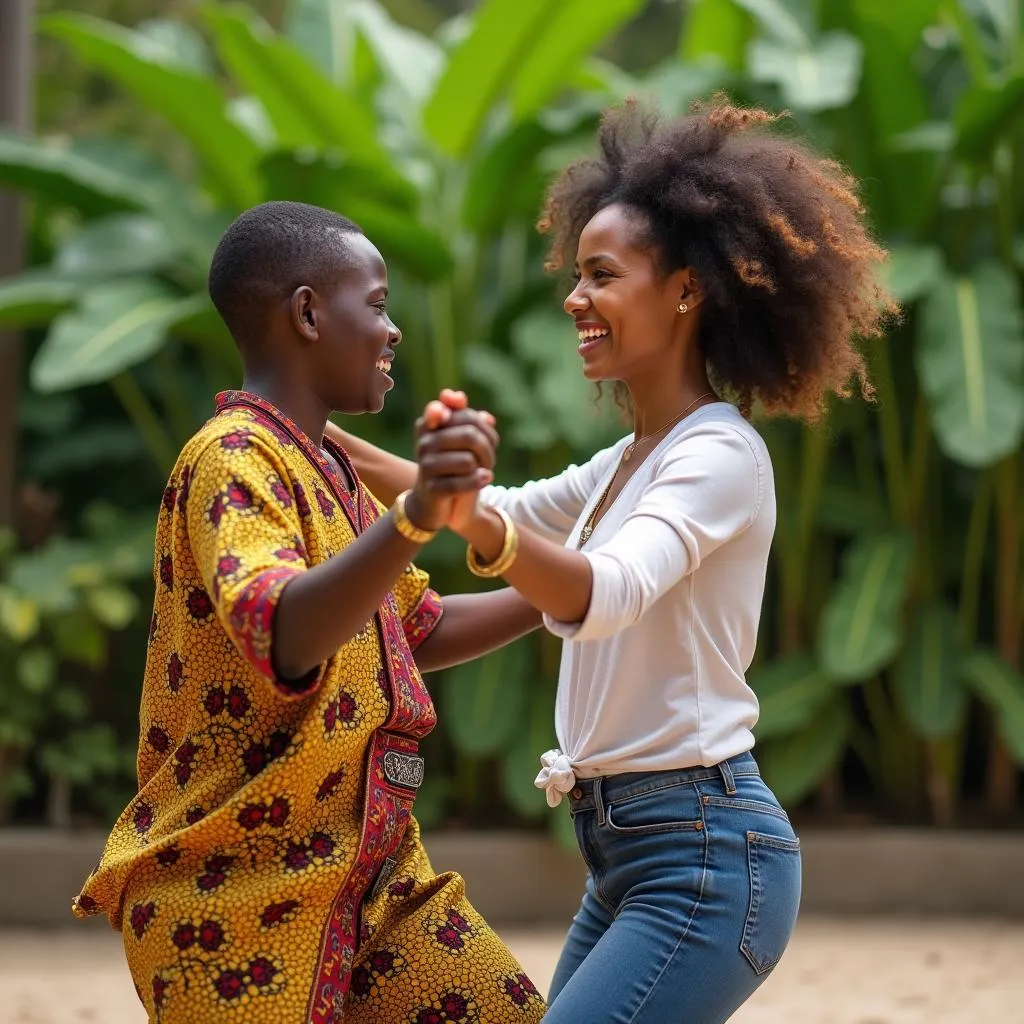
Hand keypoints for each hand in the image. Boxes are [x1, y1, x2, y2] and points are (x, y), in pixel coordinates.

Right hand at [405, 394, 498, 530]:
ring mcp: (426, 466)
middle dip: (488, 449)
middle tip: (489, 459)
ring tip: (482, 471)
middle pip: (470, 436)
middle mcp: (424, 443)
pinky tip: (484, 479)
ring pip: (468, 460)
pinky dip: (478, 481)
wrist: (433, 501)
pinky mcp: (432, 488)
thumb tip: (488, 418)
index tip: (484, 429)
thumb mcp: (461, 441)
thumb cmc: (452, 464)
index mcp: (428, 424)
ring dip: (484, 467)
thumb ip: (473, 423)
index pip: (459, 413)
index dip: (477, 421)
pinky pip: (462, 482)